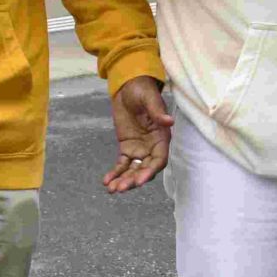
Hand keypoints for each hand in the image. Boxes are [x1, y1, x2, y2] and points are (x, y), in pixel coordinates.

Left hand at [105, 75, 172, 192]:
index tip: (139, 181)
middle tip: (121, 188)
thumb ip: (157, 111)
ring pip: (133, 170)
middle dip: (133, 180)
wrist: (128, 87)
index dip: (150, 171)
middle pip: (145, 169)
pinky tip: (106, 181)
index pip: (159, 160)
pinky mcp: (126, 148)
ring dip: (123, 180)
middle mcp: (152, 147)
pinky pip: (122, 164)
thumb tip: (169, 121)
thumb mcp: (149, 99)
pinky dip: (115, 173)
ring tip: (111, 189)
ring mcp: (139, 149)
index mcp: (161, 137)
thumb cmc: (142, 90)